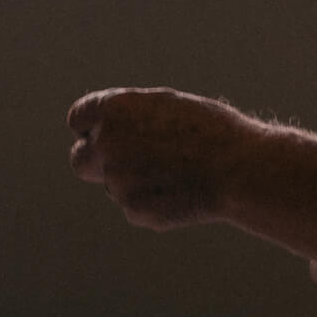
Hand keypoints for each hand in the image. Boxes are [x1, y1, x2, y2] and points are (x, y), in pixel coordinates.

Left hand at [67, 87, 258, 229]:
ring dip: (133, 181)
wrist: (238, 168)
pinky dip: (150, 201)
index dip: (93, 127)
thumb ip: (128, 117)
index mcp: (113, 110)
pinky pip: (133, 206)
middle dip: (96, 161)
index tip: (103, 133)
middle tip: (122, 161)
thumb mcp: (165, 106)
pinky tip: (180, 191)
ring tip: (175, 172)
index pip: (78, 119)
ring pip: (113, 185)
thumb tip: (105, 129)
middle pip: (80, 159)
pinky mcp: (133, 210)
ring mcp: (117, 181)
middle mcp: (107, 144)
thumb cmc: (210, 129)